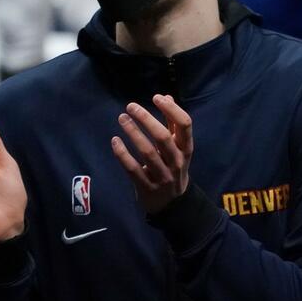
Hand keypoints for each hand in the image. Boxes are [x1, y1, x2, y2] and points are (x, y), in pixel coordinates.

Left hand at [111, 95, 192, 213]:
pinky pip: (133, 169)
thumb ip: (173, 124)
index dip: (171, 109)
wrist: (172, 204)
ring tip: (122, 118)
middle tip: (130, 106)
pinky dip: (123, 154)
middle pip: (163, 137)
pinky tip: (115, 141)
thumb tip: (167, 96)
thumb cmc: (173, 168)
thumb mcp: (178, 148)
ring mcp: (163, 176)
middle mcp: (177, 162)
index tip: (156, 97)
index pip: (185, 124)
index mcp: (186, 149)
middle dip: (146, 119)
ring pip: (147, 152)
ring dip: (133, 133)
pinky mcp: (147, 187)